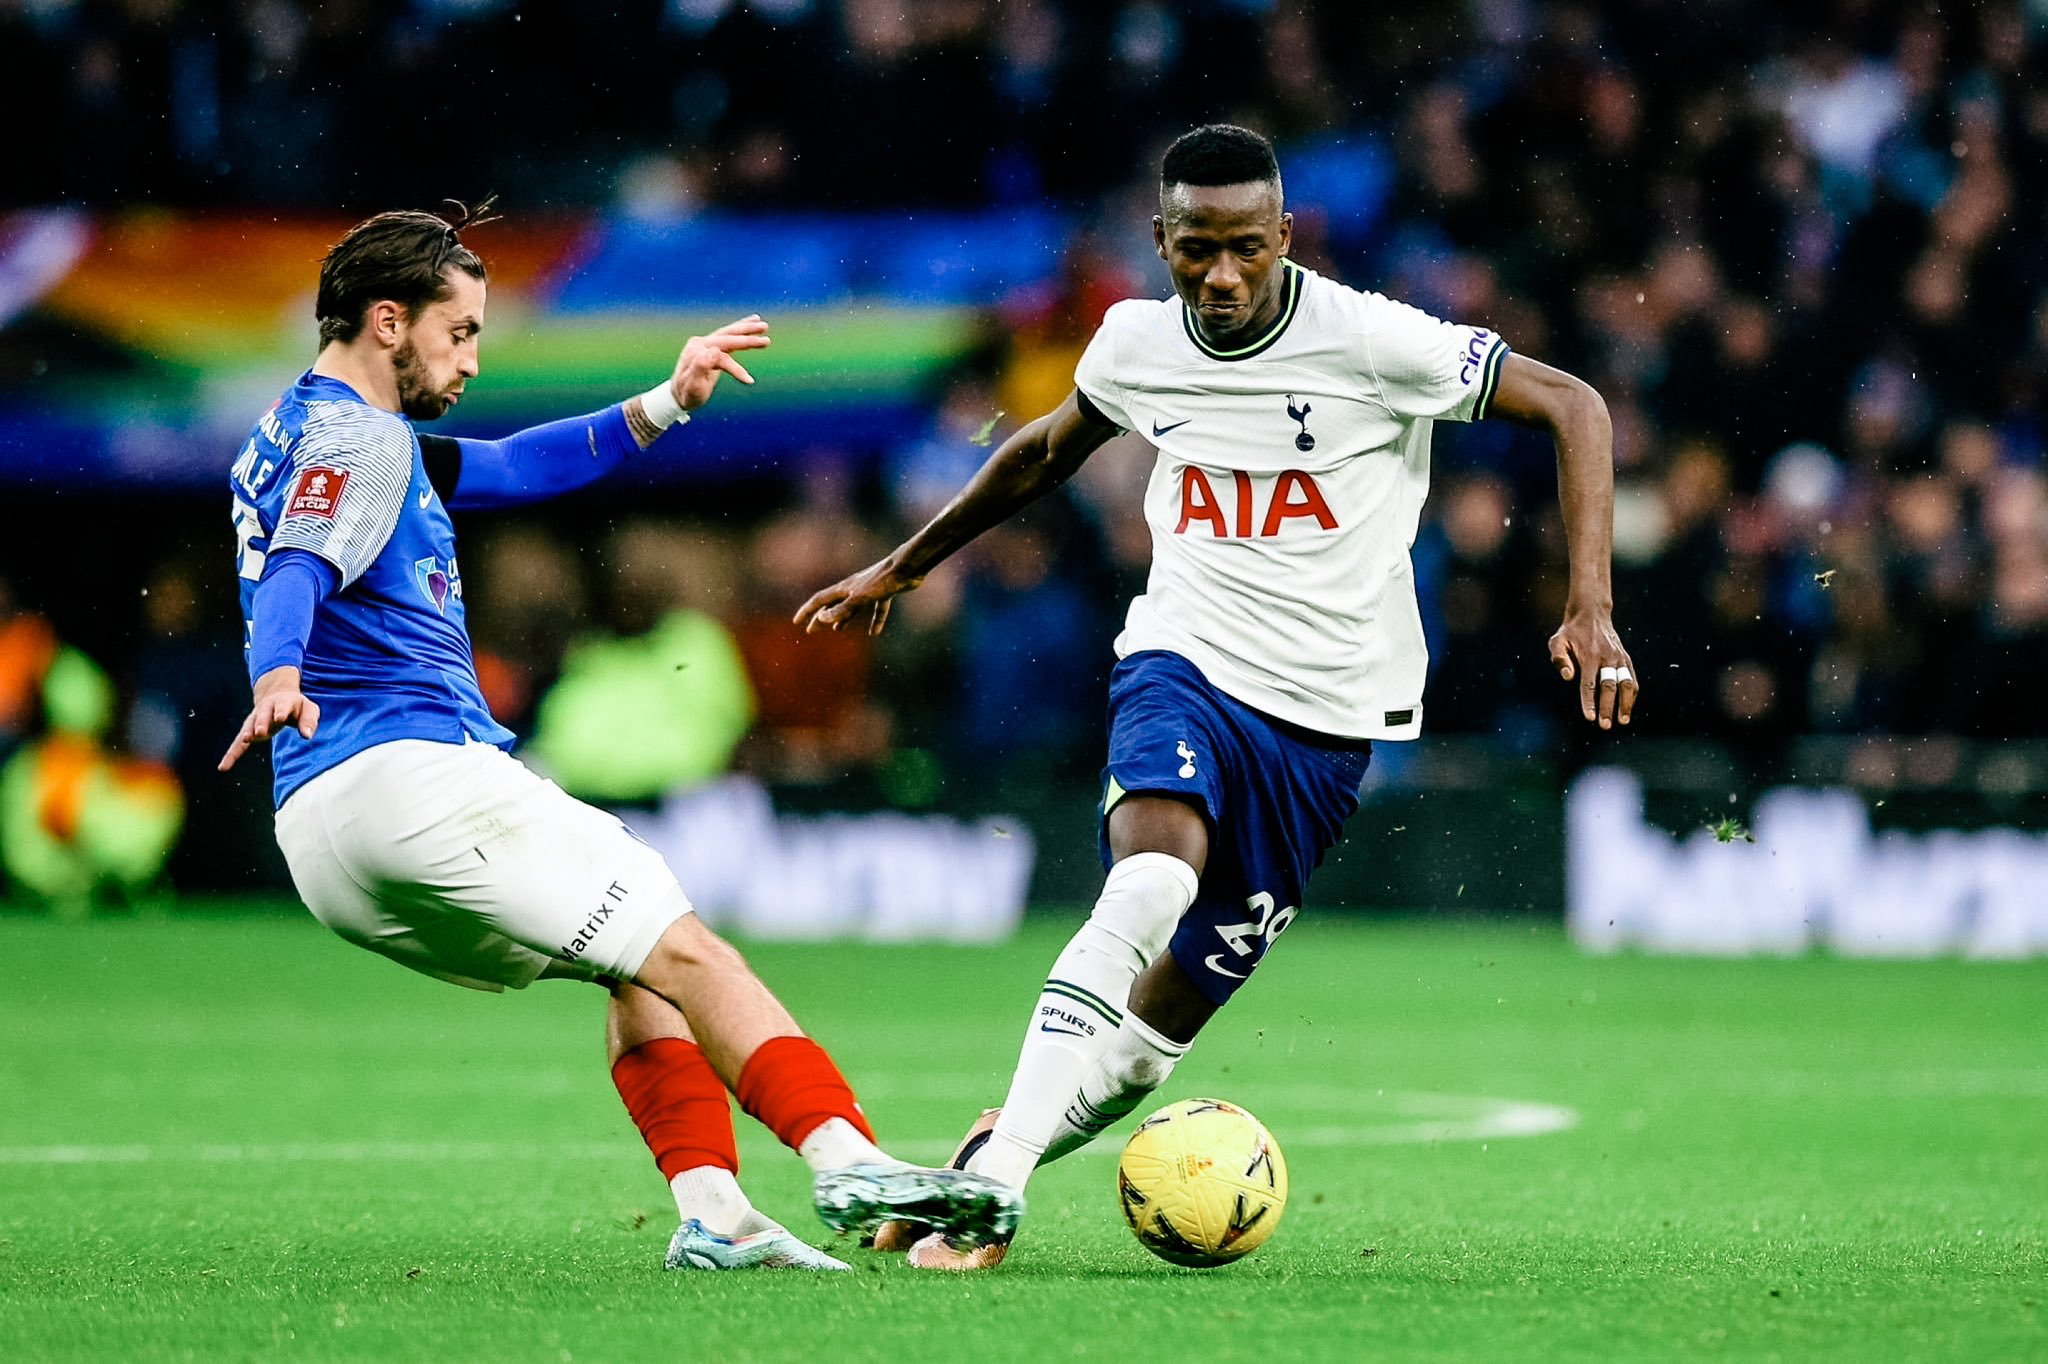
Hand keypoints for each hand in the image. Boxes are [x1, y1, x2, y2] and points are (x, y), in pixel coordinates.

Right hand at [218, 666, 319, 770]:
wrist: (277, 696)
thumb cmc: (297, 706)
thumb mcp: (308, 709)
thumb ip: (309, 721)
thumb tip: (307, 736)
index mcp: (283, 702)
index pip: (282, 706)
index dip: (280, 711)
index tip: (279, 718)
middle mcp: (266, 709)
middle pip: (263, 715)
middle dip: (261, 723)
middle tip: (260, 731)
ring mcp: (255, 719)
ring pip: (249, 726)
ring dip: (248, 733)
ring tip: (247, 739)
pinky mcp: (248, 731)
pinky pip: (239, 743)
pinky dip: (232, 754)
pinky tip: (224, 767)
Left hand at [668, 314, 770, 411]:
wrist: (678, 395)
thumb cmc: (686, 394)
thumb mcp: (692, 386)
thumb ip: (700, 367)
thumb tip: (714, 351)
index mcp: (696, 351)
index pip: (721, 357)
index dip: (736, 368)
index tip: (749, 381)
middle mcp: (700, 343)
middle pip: (727, 337)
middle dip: (747, 338)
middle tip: (766, 340)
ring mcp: (705, 343)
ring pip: (729, 332)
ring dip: (746, 329)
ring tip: (764, 325)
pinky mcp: (711, 346)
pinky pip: (728, 335)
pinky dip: (740, 329)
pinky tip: (752, 322)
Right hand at [794, 556, 923, 636]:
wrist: (907, 567)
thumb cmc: (883, 580)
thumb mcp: (860, 598)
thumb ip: (843, 609)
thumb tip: (822, 618)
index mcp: (844, 587)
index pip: (820, 600)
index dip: (807, 611)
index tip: (797, 622)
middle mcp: (854, 588)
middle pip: (833, 605)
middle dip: (821, 618)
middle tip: (811, 631)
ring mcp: (869, 590)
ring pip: (852, 608)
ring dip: (844, 619)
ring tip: (838, 630)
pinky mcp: (885, 593)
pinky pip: (877, 610)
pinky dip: (875, 621)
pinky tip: (875, 633)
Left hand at [1548, 609, 1637, 729]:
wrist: (1592, 613)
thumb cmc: (1570, 631)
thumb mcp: (1557, 640)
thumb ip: (1559, 658)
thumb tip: (1568, 677)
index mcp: (1589, 655)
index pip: (1589, 683)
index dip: (1589, 701)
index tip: (1590, 717)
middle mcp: (1607, 657)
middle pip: (1609, 686)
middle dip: (1608, 707)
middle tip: (1605, 725)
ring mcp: (1619, 658)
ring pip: (1627, 683)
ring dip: (1626, 703)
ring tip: (1623, 721)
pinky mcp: (1626, 658)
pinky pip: (1632, 678)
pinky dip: (1632, 694)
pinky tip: (1628, 708)